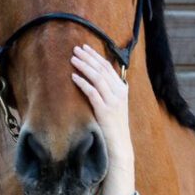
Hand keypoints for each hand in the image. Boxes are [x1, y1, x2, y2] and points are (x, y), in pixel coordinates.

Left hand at [70, 44, 134, 194]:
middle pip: (102, 69)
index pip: (108, 67)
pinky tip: (73, 77)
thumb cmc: (112, 127)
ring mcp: (113, 101)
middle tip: (75, 48)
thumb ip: (105, 92)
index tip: (84, 48)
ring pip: (97, 78)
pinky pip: (92, 92)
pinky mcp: (105, 110)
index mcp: (121, 89)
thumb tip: (92, 79)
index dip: (96, 56)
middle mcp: (119, 92)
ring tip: (72, 58)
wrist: (118, 146)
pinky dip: (83, 83)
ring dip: (84, 66)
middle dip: (88, 57)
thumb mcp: (112, 106)